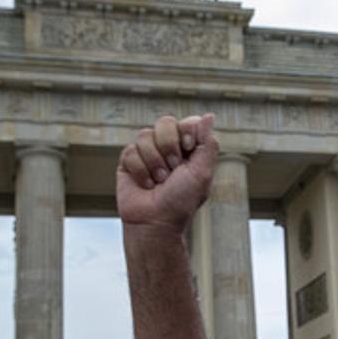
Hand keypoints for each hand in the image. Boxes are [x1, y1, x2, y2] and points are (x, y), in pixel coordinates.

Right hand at [117, 114, 216, 233]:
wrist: (155, 222)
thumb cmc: (181, 201)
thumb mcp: (202, 173)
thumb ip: (208, 144)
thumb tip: (208, 115)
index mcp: (189, 148)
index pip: (188, 122)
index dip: (187, 132)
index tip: (188, 149)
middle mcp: (168, 147)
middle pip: (165, 122)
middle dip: (169, 147)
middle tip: (172, 170)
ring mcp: (147, 152)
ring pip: (145, 135)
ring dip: (154, 162)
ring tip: (158, 181)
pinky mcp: (129, 161)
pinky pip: (130, 150)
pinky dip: (139, 170)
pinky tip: (145, 184)